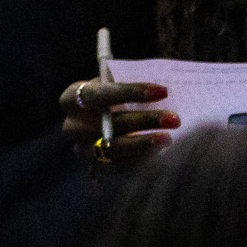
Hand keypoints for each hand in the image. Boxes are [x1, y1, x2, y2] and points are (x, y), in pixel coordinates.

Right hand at [59, 78, 178, 163]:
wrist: (102, 121)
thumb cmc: (113, 97)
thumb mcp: (115, 83)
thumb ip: (130, 79)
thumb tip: (163, 79)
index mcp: (72, 97)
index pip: (99, 94)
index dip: (130, 92)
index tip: (162, 91)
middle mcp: (73, 125)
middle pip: (109, 123)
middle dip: (145, 120)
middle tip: (174, 118)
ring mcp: (83, 149)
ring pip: (114, 148)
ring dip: (144, 142)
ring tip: (168, 137)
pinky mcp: (97, 167)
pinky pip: (121, 165)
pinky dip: (142, 157)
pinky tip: (159, 148)